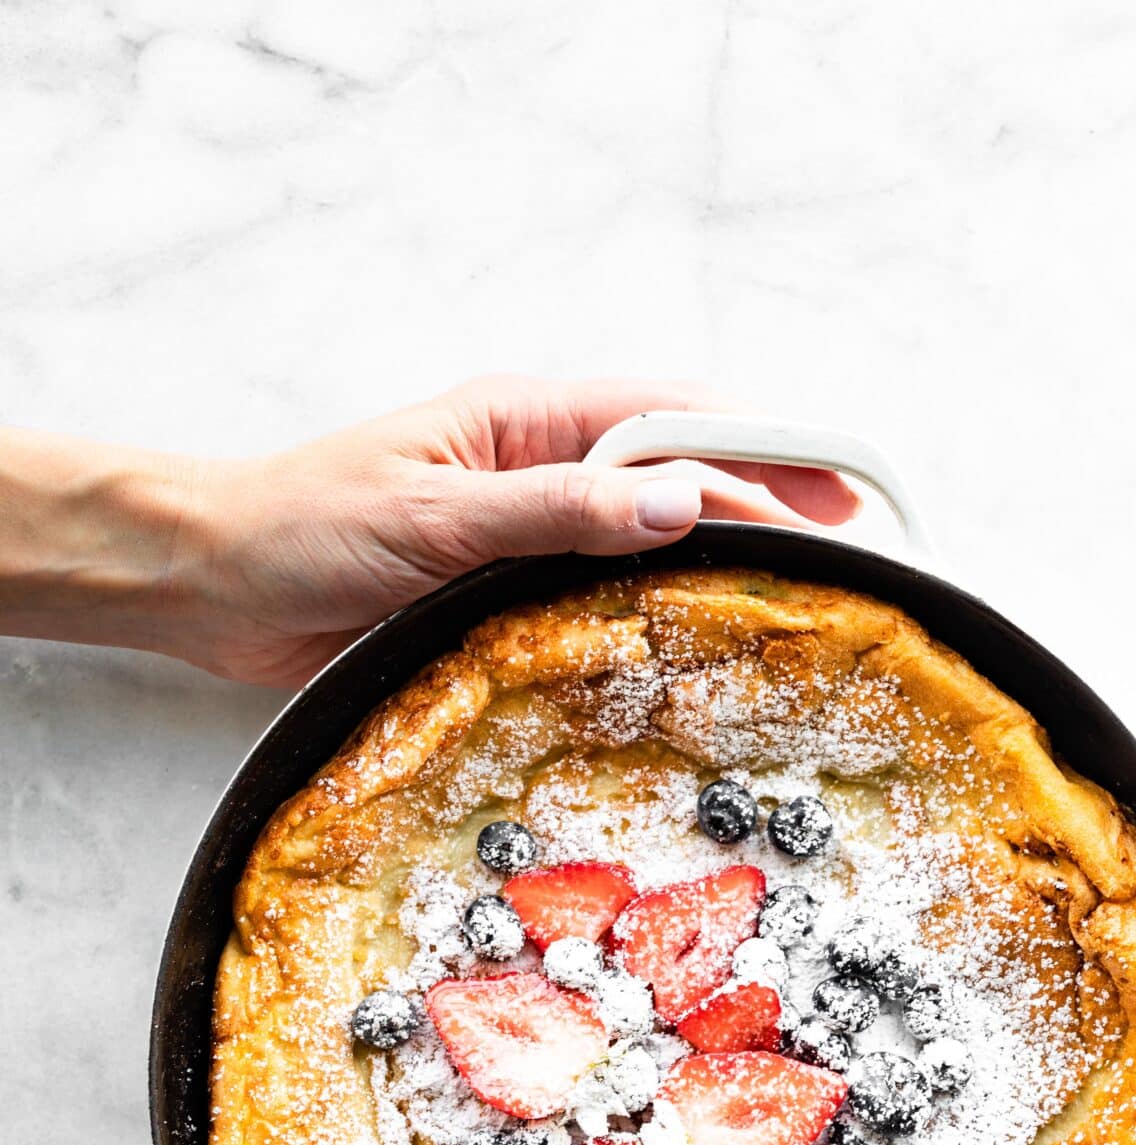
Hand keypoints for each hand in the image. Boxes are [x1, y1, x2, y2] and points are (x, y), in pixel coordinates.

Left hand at [0, 378, 857, 689]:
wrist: (216, 583)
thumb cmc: (306, 526)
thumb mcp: (437, 514)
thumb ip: (557, 509)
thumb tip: (681, 503)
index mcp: (528, 421)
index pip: (676, 419)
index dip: (765, 449)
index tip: (838, 488)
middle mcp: (537, 471)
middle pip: (677, 480)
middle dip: (761, 511)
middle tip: (840, 561)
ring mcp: (523, 534)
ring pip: (642, 545)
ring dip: (709, 571)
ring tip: (785, 613)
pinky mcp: (499, 596)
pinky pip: (593, 602)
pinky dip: (645, 622)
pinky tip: (683, 655)